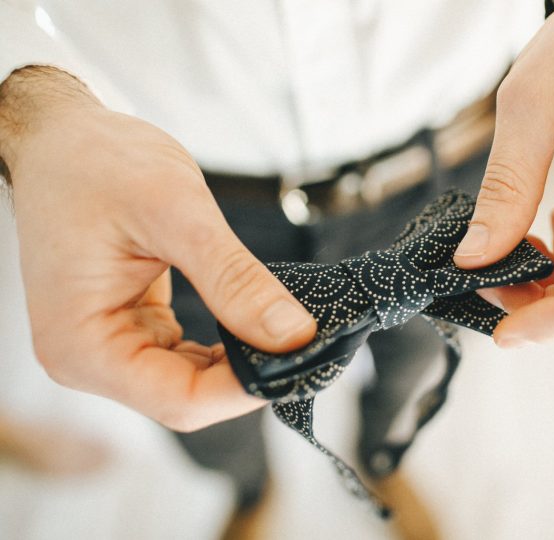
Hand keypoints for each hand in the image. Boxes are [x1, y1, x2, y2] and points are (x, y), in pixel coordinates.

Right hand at [0, 67, 315, 430]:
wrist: (65, 140)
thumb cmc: (98, 164)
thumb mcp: (176, 214)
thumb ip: (234, 279)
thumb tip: (294, 334)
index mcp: (82, 343)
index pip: (180, 400)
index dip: (246, 389)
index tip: (302, 355)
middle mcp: (90, 358)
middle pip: (189, 397)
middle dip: (251, 374)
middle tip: (309, 339)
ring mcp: (110, 347)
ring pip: (194, 382)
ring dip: (244, 361)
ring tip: (289, 327)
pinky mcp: (132, 330)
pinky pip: (189, 356)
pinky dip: (228, 342)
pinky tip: (257, 319)